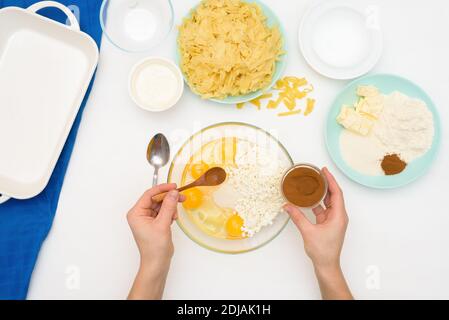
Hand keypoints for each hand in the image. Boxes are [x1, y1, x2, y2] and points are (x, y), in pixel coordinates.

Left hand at [127, 183, 184, 299]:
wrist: (157, 262)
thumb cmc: (154, 247)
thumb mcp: (163, 224)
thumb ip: (169, 206)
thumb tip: (173, 192)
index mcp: (136, 213)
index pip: (149, 195)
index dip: (162, 189)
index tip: (174, 186)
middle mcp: (140, 214)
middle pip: (156, 199)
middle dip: (169, 198)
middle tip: (181, 197)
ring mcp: (147, 218)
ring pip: (161, 205)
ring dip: (170, 207)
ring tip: (175, 215)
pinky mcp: (154, 222)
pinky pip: (163, 211)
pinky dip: (170, 213)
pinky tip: (173, 219)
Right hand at [284, 167, 352, 299]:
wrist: (326, 265)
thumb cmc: (323, 251)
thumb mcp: (308, 232)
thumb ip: (297, 217)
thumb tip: (287, 206)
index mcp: (338, 216)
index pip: (336, 193)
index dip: (331, 181)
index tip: (324, 171)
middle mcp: (338, 216)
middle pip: (333, 195)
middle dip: (326, 184)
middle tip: (317, 173)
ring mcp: (333, 220)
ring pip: (328, 202)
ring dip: (321, 193)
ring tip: (313, 183)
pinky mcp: (328, 224)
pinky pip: (322, 210)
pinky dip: (316, 204)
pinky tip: (308, 199)